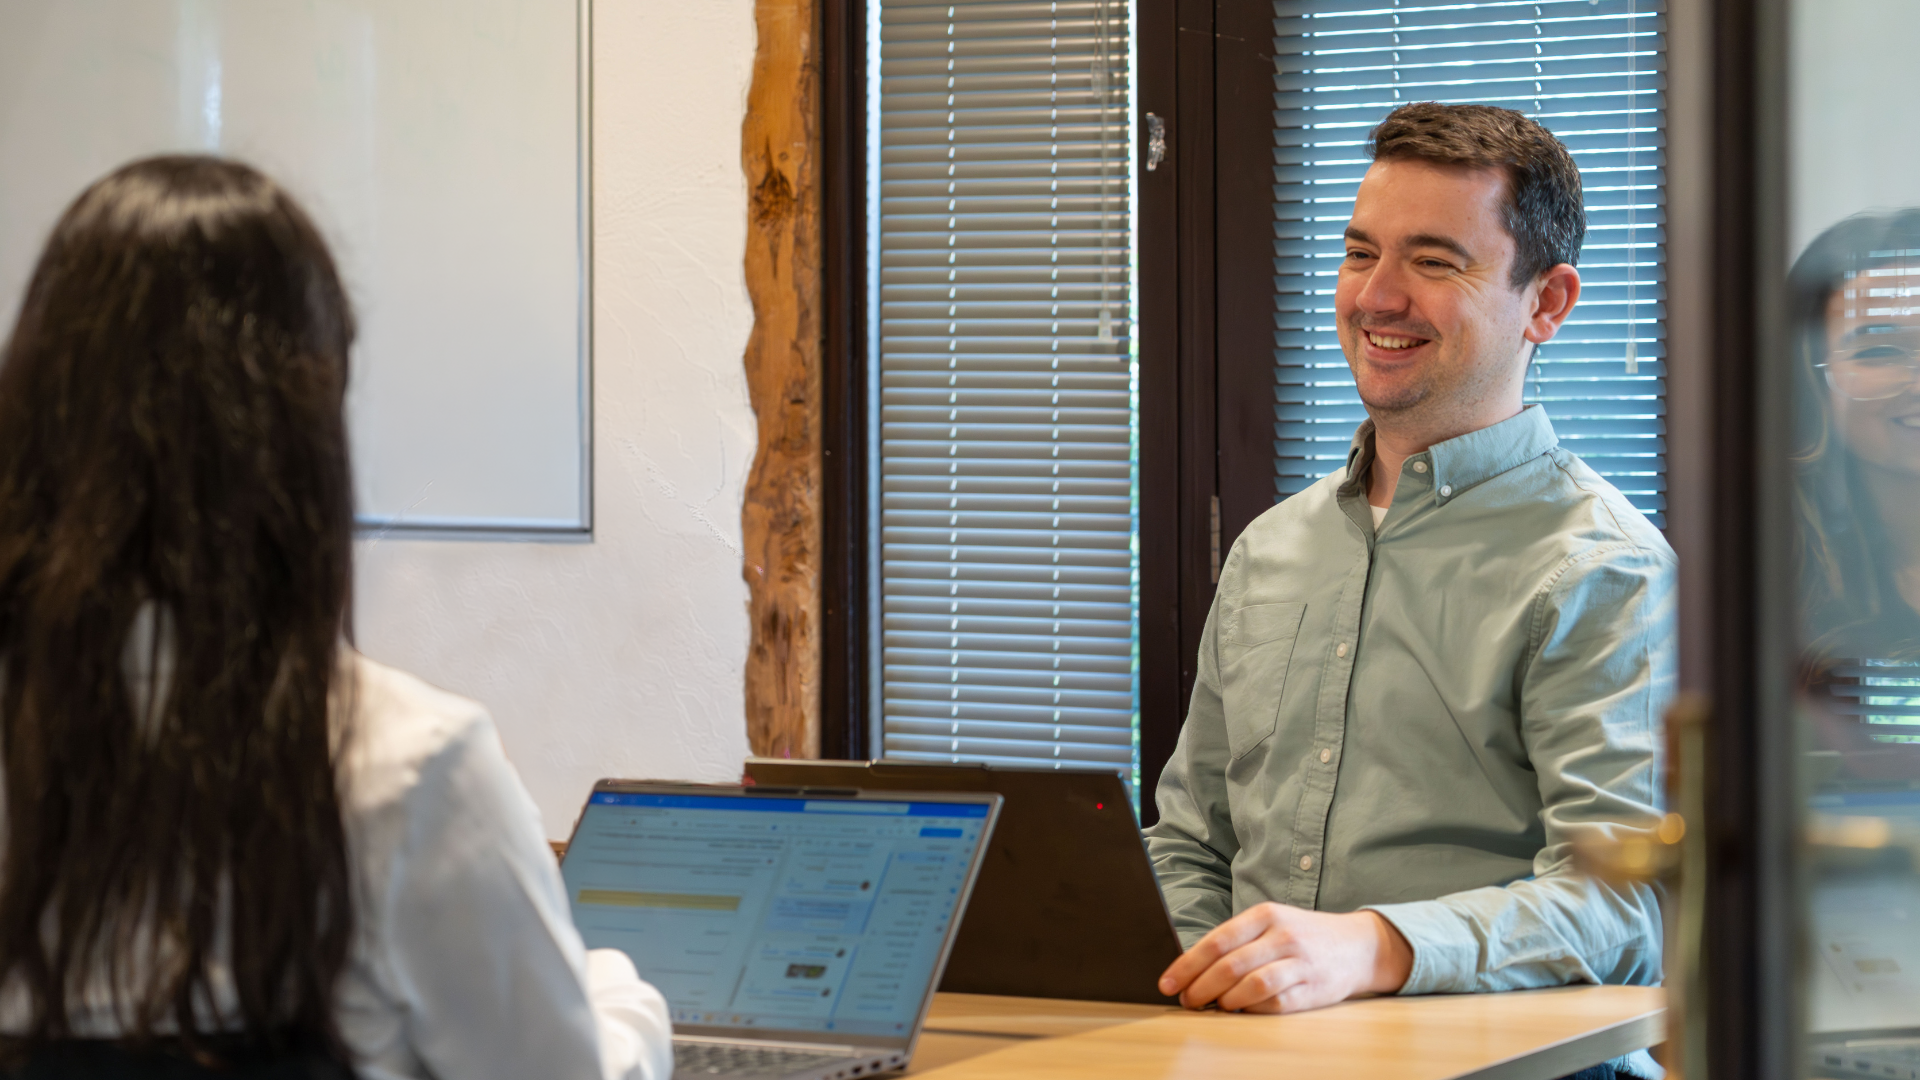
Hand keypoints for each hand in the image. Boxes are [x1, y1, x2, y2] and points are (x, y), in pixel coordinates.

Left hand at [1156, 903, 1412, 1013]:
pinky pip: (1272, 1004)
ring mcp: (1299, 963)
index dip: (1187, 965)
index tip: (1167, 983)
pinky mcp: (1312, 989)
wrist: (1358, 946)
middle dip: (1200, 988)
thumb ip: (1237, 940)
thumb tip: (1191, 968)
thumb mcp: (1271, 923)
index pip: (1217, 941)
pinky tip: (1239, 1011)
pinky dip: (1250, 1010)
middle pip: (1229, 966)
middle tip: (1186, 1001)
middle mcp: (1282, 936)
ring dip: (1223, 1001)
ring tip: (1211, 1007)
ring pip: (1250, 986)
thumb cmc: (1303, 935)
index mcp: (1266, 914)